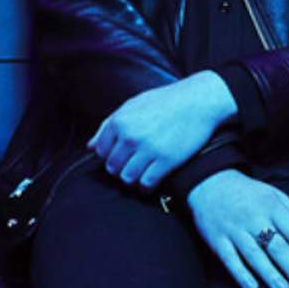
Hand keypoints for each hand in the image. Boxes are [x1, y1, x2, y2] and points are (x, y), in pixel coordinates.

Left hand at [90, 71, 236, 188]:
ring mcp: (149, 149)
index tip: (120, 156)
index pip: (100, 151)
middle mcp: (131, 136)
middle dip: (120, 169)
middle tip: (132, 166)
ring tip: (141, 174)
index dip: (109, 156)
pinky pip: (147, 183)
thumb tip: (89, 146)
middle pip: (113, 167)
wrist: (199, 101)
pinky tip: (152, 181)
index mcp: (120, 121)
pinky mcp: (166, 161)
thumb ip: (108, 125)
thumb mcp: (133, 105)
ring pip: (127, 178)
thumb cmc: (166, 101)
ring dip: (133, 180)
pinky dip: (147, 186)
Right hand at [185, 170, 288, 287]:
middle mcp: (253, 217)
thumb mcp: (275, 195)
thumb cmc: (248, 193)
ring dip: (270, 274)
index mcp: (271, 205)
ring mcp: (234, 229)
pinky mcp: (217, 239)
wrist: (210, 183)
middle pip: (277, 247)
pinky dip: (240, 274)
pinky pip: (230, 259)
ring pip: (254, 255)